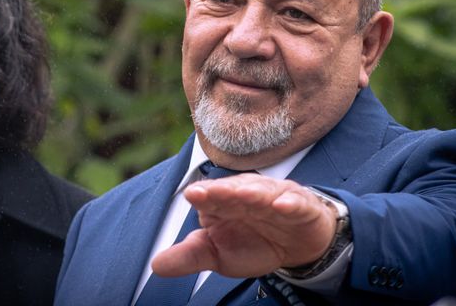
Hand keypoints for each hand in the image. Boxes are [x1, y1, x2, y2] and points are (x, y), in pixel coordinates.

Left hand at [151, 174, 336, 277]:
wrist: (296, 244)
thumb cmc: (253, 241)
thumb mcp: (218, 254)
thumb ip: (189, 256)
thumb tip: (155, 264)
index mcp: (223, 203)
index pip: (210, 197)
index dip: (202, 196)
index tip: (191, 195)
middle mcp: (246, 195)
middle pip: (233, 190)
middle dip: (222, 190)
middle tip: (209, 192)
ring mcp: (274, 198)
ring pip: (262, 192)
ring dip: (253, 192)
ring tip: (243, 195)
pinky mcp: (300, 206)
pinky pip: (295, 202)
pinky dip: (289, 202)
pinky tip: (282, 205)